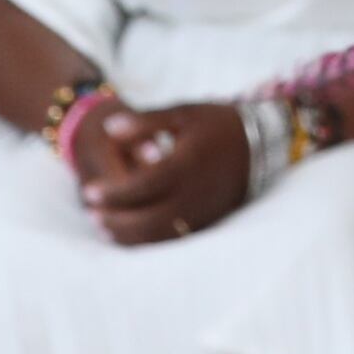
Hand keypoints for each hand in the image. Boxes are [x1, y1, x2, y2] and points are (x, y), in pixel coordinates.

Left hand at [74, 101, 249, 245]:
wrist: (263, 141)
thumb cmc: (217, 123)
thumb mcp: (182, 112)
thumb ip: (144, 121)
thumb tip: (108, 128)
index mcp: (186, 163)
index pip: (142, 185)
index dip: (113, 193)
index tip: (89, 193)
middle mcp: (196, 192)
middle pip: (148, 218)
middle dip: (116, 220)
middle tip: (93, 215)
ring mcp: (205, 210)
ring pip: (162, 234)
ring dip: (130, 236)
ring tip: (106, 230)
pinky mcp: (211, 219)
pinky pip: (178, 237)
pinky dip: (151, 240)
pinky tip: (134, 237)